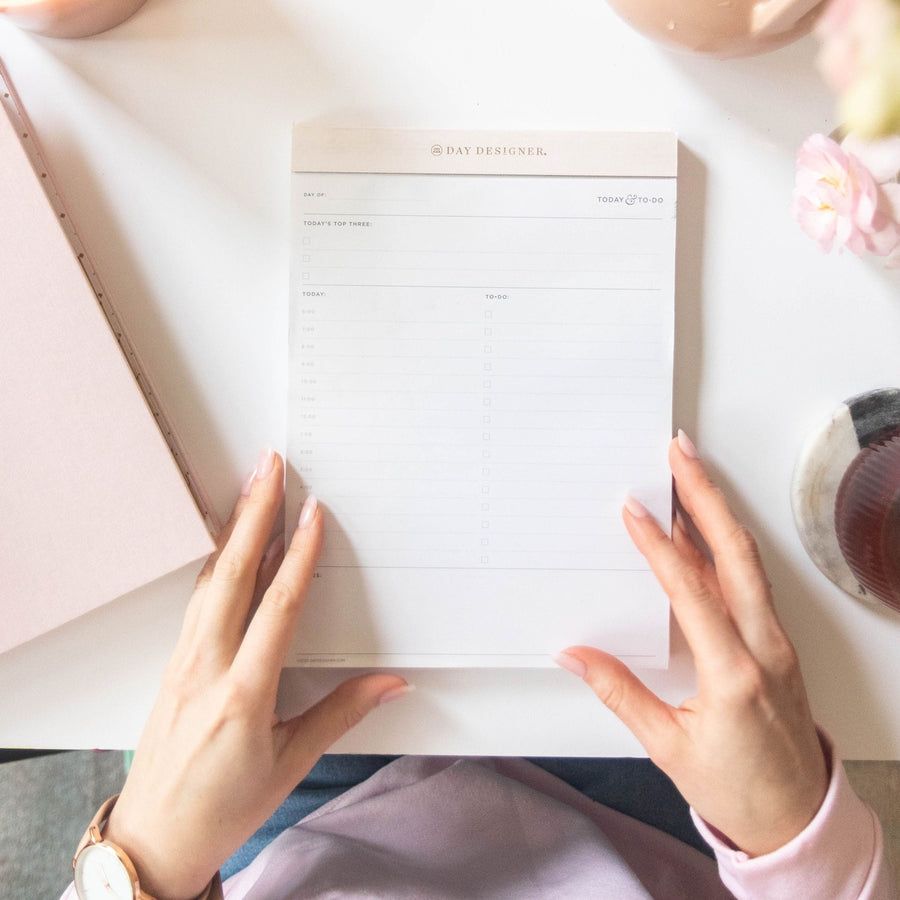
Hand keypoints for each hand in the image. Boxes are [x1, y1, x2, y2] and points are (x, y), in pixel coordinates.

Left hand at [105, 449, 408, 899]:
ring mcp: (182, 663)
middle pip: (231, 575)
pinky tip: (223, 549)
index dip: (297, 556)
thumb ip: (340, 714)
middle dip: (253, 515)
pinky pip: (195, 601)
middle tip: (269, 469)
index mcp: (240, 695)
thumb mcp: (290, 765)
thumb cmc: (220, 809)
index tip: (312, 515)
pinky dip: (213, 564)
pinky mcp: (173, 665)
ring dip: (231, 532)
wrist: (155, 839)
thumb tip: (389, 684)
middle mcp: (204, 668)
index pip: (276, 608)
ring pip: (208, 582)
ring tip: (249, 493)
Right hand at [556, 431, 828, 856]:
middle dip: (706, 495)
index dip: (659, 546)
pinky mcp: (776, 642)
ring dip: (719, 512)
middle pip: (737, 553)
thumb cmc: (737, 788)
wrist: (794, 816)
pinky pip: (752, 580)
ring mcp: (776, 642)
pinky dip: (727, 544)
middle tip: (681, 453)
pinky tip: (706, 529)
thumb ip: (620, 693)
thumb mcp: (668, 747)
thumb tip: (575, 655)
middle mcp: (764, 647)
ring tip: (691, 474)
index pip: (692, 592)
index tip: (635, 510)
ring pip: (749, 560)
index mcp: (734, 675)